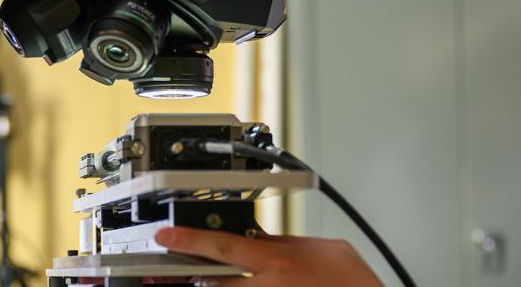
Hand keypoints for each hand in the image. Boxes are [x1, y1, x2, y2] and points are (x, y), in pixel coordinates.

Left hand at [154, 226, 382, 286]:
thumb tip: (259, 238)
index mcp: (281, 262)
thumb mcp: (325, 249)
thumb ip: (287, 243)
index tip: (166, 238)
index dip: (190, 240)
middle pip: (214, 280)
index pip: (225, 245)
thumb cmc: (354, 284)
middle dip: (196, 274)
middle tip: (181, 268)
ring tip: (207, 279)